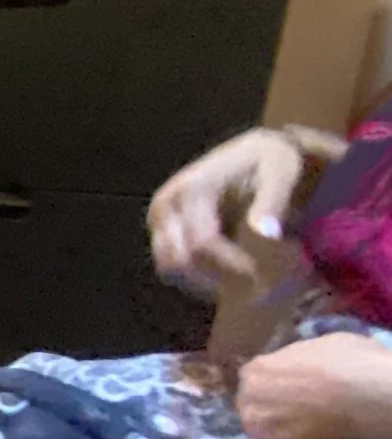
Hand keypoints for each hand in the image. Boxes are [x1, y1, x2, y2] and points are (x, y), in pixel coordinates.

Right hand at [149, 129, 305, 293]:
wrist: (254, 154)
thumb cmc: (270, 164)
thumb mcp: (280, 174)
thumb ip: (272, 203)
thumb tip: (266, 234)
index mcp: (191, 188)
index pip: (202, 242)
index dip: (231, 265)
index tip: (261, 275)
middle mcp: (166, 204)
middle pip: (178, 259)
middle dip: (214, 278)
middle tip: (252, 284)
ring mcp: (159, 218)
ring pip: (170, 267)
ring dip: (203, 280)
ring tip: (240, 280)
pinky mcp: (161, 229)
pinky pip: (170, 265)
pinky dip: (197, 275)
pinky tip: (227, 272)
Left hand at [236, 333, 391, 438]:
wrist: (361, 396)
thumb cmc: (348, 364)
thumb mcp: (319, 346)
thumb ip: (298, 360)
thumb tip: (304, 365)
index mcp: (256, 369)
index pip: (256, 380)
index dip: (274, 386)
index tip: (291, 392)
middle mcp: (246, 396)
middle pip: (254, 404)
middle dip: (272, 408)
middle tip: (299, 413)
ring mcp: (254, 424)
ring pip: (261, 429)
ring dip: (277, 430)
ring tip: (305, 430)